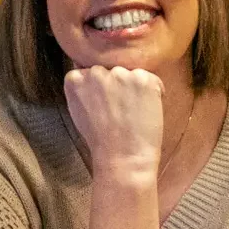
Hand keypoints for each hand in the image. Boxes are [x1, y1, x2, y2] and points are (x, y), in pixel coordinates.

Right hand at [63, 65, 165, 180]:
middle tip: (120, 109)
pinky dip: (154, 92)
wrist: (123, 157)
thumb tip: (89, 73)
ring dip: (134, 87)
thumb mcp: (77, 109)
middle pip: (110, 70)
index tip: (104, 105)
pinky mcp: (143, 79)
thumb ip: (81, 88)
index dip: (101, 89)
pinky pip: (151, 79)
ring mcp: (120, 73)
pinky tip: (147, 109)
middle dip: (117, 85)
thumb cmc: (100, 138)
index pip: (90, 71)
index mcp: (75, 78)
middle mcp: (95, 71)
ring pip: (130, 74)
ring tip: (133, 112)